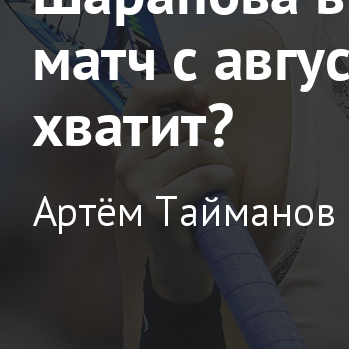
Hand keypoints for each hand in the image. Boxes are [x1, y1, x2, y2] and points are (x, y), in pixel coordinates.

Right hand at [115, 78, 234, 302]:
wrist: (182, 262)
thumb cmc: (188, 200)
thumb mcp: (183, 155)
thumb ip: (189, 120)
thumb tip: (202, 92)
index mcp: (126, 144)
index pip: (144, 94)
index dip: (177, 86)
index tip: (201, 97)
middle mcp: (124, 162)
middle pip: (185, 124)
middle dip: (211, 139)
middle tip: (210, 166)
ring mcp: (137, 186)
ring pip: (200, 149)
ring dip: (221, 164)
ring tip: (212, 186)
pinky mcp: (158, 208)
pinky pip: (208, 175)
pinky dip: (223, 182)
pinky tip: (216, 198)